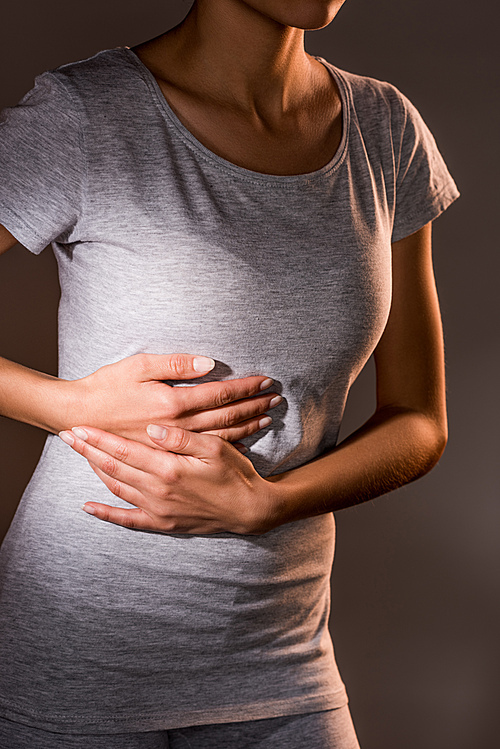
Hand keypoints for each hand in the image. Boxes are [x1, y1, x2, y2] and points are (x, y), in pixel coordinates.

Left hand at [59, 424, 279, 534]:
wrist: (250, 510)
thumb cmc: (235, 474)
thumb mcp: (215, 448)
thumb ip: (180, 438)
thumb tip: (151, 429)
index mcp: (169, 469)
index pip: (124, 450)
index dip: (98, 438)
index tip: (78, 427)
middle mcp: (157, 491)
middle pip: (113, 467)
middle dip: (88, 451)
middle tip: (67, 436)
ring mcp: (158, 509)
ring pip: (117, 488)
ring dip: (95, 471)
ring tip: (79, 455)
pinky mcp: (162, 523)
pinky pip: (127, 520)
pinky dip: (106, 513)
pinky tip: (89, 507)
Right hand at [71, 353, 280, 445]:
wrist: (78, 417)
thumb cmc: (107, 387)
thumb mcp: (137, 366)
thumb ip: (175, 365)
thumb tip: (210, 364)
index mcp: (172, 403)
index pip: (220, 393)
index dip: (245, 387)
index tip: (266, 381)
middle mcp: (177, 427)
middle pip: (227, 416)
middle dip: (254, 405)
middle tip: (276, 398)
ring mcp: (172, 445)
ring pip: (220, 436)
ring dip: (247, 426)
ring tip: (268, 418)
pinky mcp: (165, 456)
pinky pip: (203, 454)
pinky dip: (226, 447)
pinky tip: (243, 444)